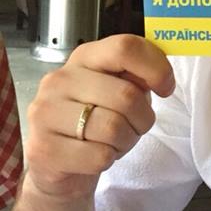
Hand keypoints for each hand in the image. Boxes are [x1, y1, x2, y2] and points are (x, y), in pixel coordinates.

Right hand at [24, 34, 174, 199]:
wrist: (57, 162)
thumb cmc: (95, 121)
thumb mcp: (118, 91)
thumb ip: (137, 77)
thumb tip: (160, 77)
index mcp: (84, 58)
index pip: (125, 48)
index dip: (156, 68)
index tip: (166, 88)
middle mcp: (60, 80)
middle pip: (127, 95)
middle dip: (143, 119)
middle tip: (134, 127)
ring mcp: (46, 113)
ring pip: (114, 128)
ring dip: (126, 142)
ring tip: (113, 143)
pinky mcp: (43, 149)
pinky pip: (99, 157)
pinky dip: (107, 161)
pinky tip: (95, 156)